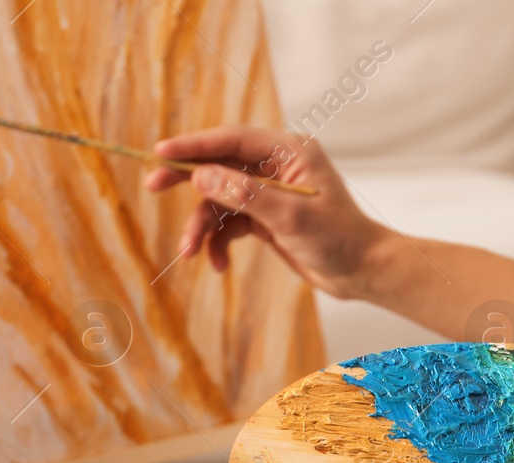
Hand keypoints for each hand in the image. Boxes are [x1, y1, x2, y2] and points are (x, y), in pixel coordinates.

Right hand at [145, 125, 384, 298]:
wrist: (360, 272)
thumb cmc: (337, 239)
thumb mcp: (289, 217)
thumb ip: (244, 195)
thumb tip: (200, 177)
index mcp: (288, 150)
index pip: (232, 140)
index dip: (194, 145)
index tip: (160, 152)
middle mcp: (276, 165)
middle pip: (219, 165)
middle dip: (187, 181)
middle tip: (152, 187)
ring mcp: (268, 191)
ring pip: (220, 201)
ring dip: (202, 228)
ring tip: (190, 254)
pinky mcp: (265, 216)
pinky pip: (230, 223)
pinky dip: (219, 243)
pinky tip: (218, 266)